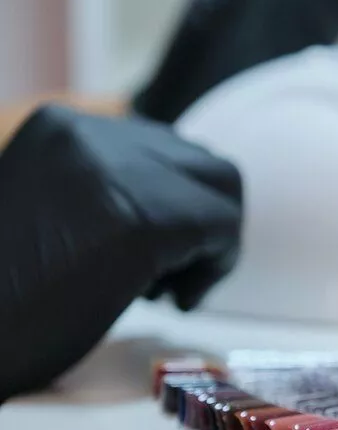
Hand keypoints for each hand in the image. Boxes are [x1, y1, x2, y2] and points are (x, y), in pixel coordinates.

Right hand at [0, 105, 242, 396]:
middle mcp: (89, 132)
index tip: (158, 257)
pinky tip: (175, 303)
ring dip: (213, 244)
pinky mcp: (140, 220)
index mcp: (61, 126)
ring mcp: (115, 170)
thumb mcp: (57, 218)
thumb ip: (114, 194)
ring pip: (223, 188)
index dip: (180, 205)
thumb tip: (191, 204)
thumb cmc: (7, 300)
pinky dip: (214, 268)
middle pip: (203, 162)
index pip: (165, 147)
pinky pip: (222, 226)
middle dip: (206, 221)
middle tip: (170, 279)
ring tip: (166, 292)